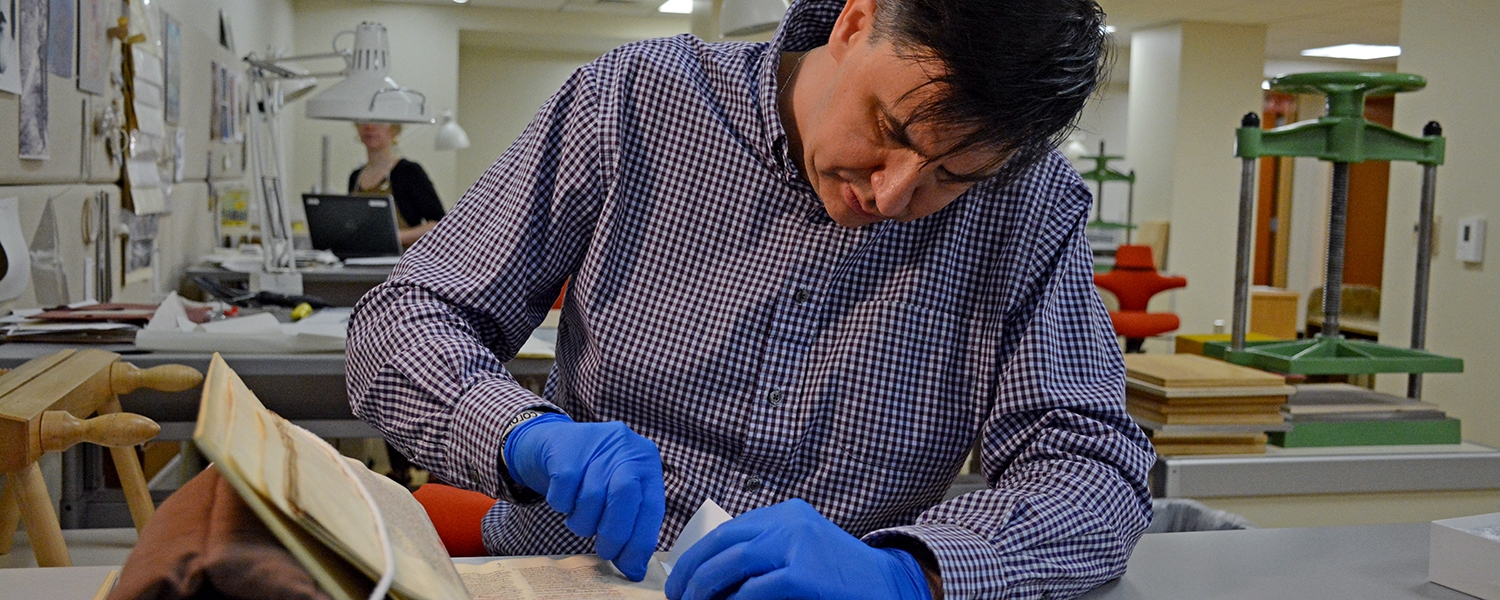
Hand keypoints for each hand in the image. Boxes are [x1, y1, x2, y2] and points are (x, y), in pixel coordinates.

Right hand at [504, 413, 664, 580]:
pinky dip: (562, 506)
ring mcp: (595, 446)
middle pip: (624, 498)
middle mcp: (625, 449)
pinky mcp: (565, 450)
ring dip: (584, 523)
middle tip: (605, 551)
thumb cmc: (593, 474)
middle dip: (614, 534)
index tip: (631, 568)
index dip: (641, 543)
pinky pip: (564, 494)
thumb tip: (633, 568)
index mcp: (646, 462)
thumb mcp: (620, 488)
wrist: (555, 442)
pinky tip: (566, 499)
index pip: (651, 507)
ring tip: (581, 518)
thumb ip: (631, 521)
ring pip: (591, 499)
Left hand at [664, 499, 931, 599]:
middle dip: (692, 572)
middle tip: (677, 597)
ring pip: (731, 562)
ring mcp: (798, 543)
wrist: (892, 588)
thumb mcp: (802, 554)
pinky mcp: (804, 572)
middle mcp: (790, 521)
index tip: (681, 580)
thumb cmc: (843, 580)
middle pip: (723, 542)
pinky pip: (754, 590)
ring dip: (704, 588)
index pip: (728, 530)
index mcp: (787, 514)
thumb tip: (713, 579)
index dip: (698, 555)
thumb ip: (765, 557)